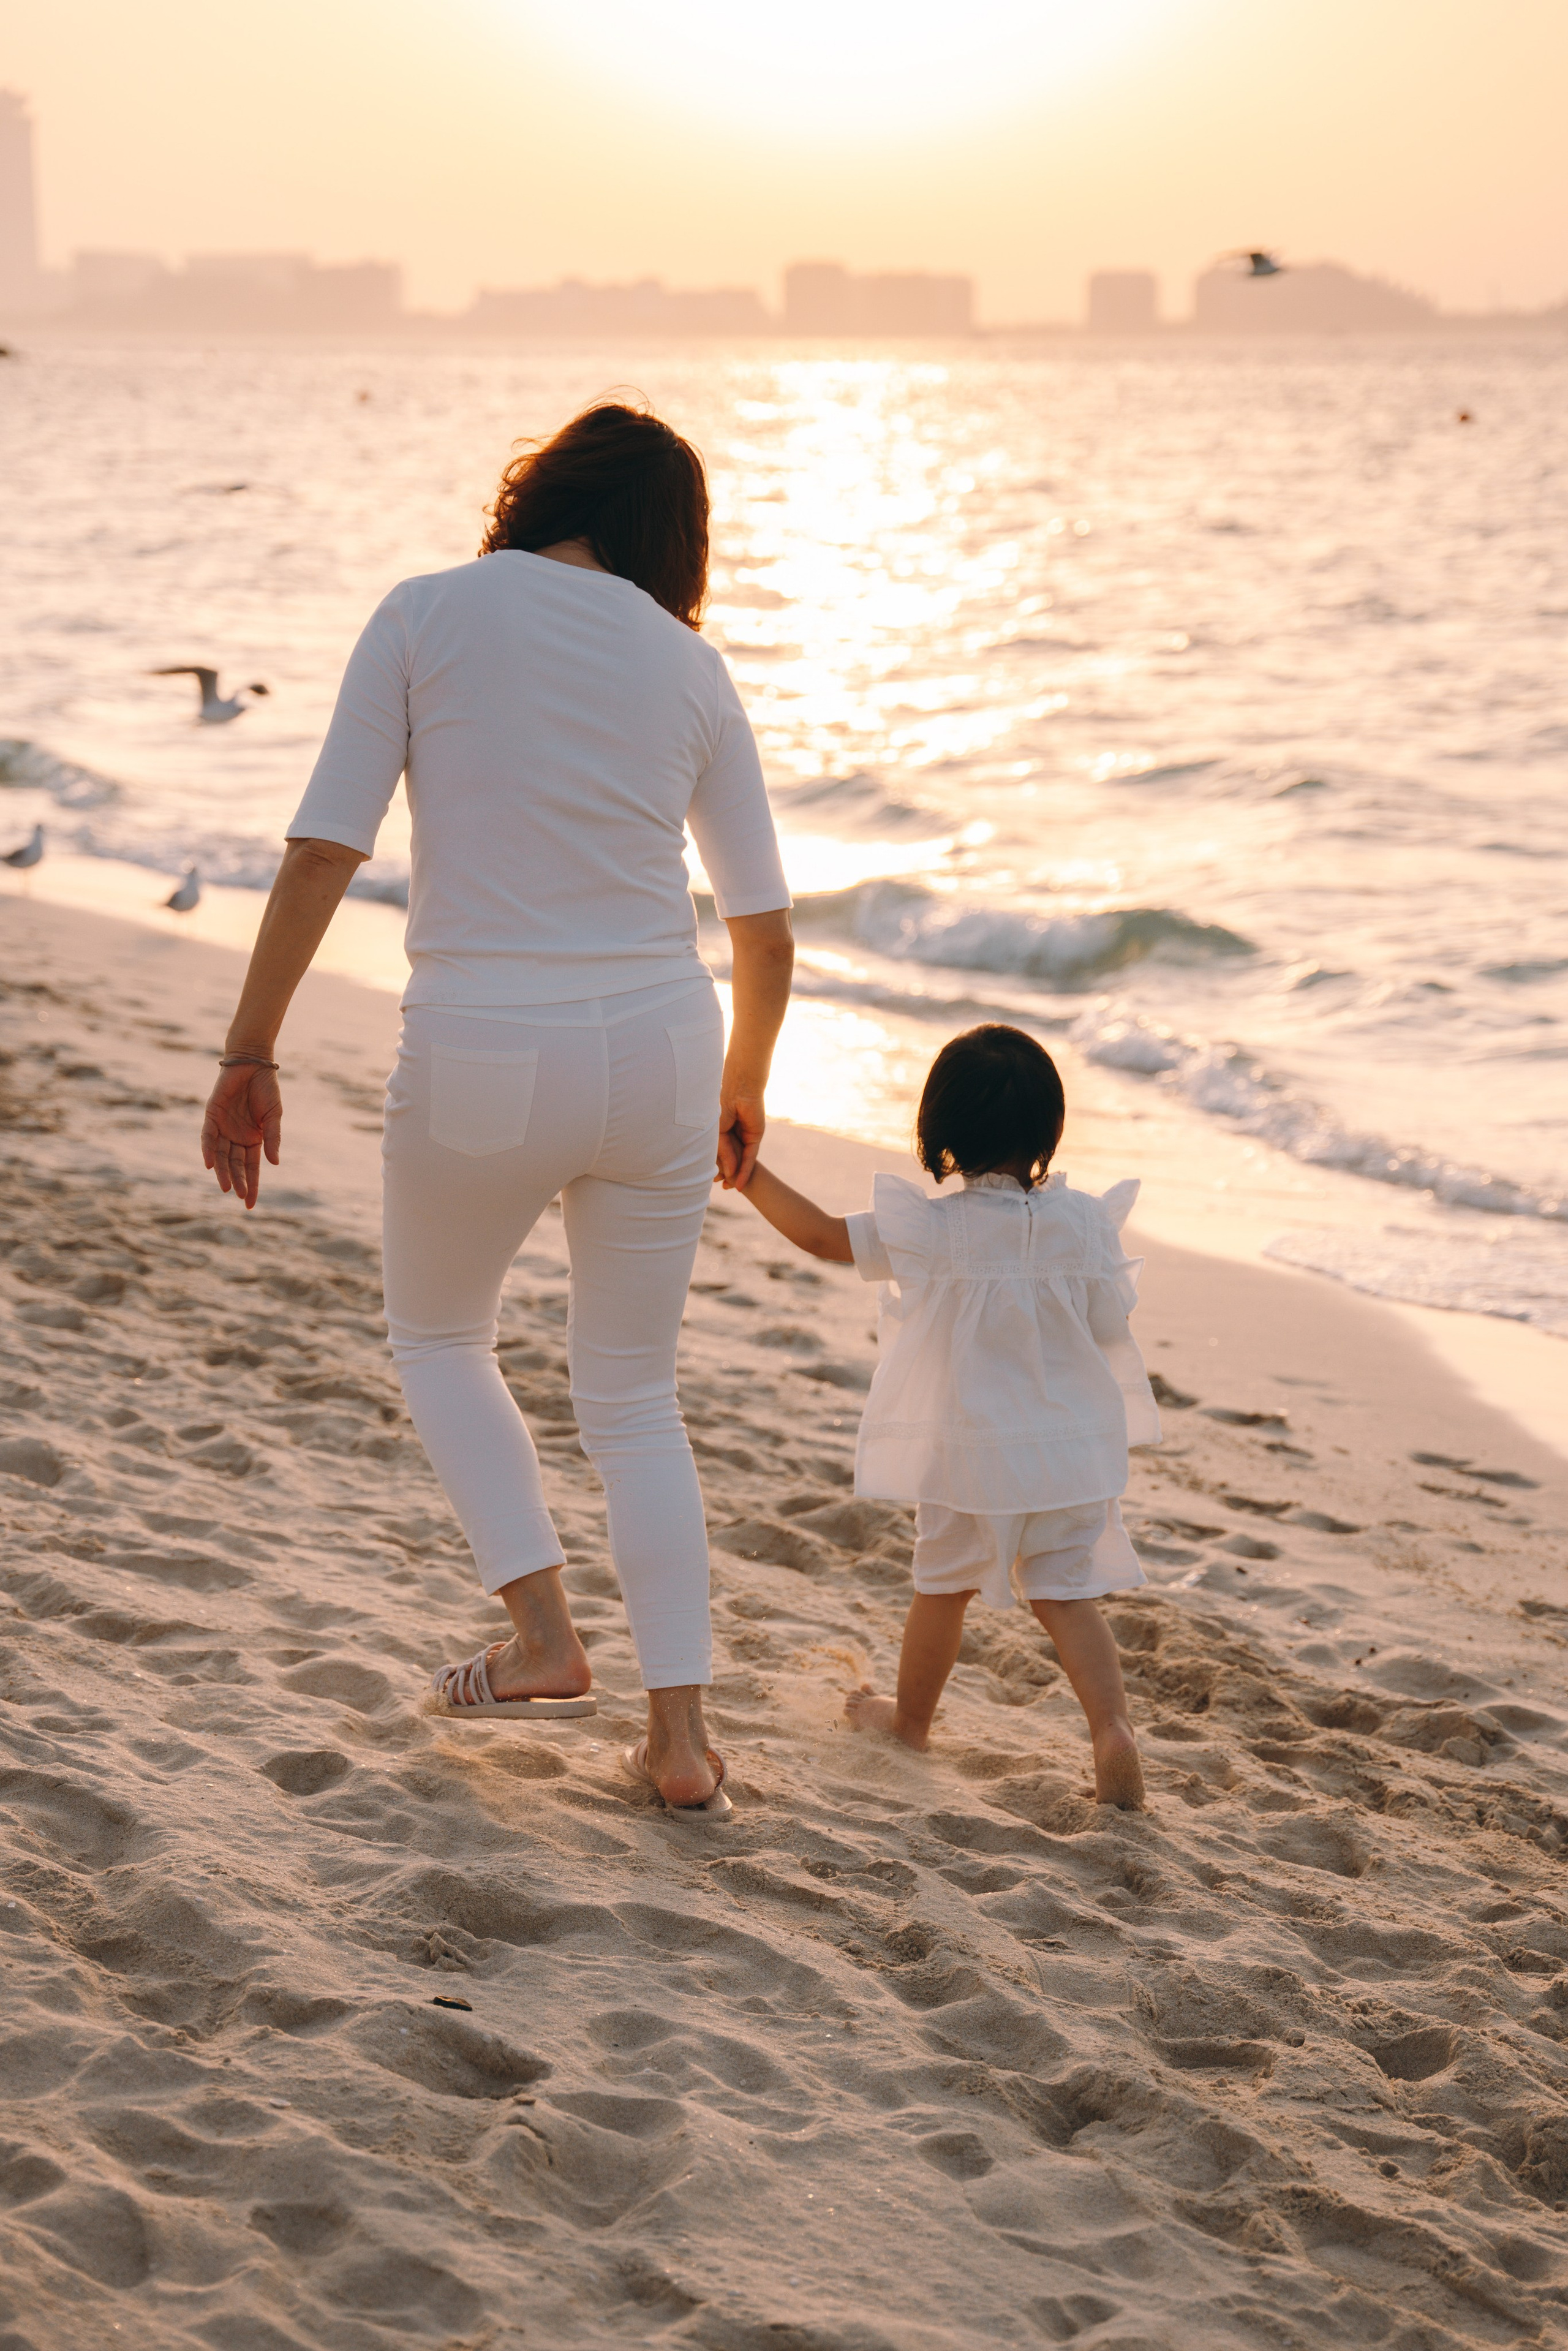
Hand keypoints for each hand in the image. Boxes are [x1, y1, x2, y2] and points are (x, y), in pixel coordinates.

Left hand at [201, 1064, 281, 1209]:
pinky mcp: (211, 1115)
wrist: (253, 1062)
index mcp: (253, 1139)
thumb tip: (274, 1163)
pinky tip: (210, 1165)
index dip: (252, 1185)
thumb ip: (273, 1138)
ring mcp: (223, 1127)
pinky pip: (208, 1136)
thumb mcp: (274, 1116)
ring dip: (223, 1172)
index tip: (251, 1204)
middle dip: (238, 1182)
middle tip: (241, 1197)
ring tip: (227, 1188)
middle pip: (235, 1164)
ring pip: (220, 1155)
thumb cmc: (266, 1088)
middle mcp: (236, 1136)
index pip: (251, 1167)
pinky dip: (208, 1150)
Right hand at [715, 1088, 764, 1190]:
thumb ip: (723, 1154)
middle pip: (731, 1159)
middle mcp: (733, 1135)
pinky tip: (740, 1182)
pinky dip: (745, 1171)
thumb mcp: (717, 1135)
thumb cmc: (721, 1107)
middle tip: (722, 1187)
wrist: (739, 1091)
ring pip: (740, 1160)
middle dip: (727, 1174)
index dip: (716, 1167)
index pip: (719, 1154)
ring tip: (731, 1189)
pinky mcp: (755, 1138)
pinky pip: (750, 1158)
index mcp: (721, 1131)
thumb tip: (728, 1173)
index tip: (712, 1180)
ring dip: (736, 1175)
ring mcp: (744, 1137)